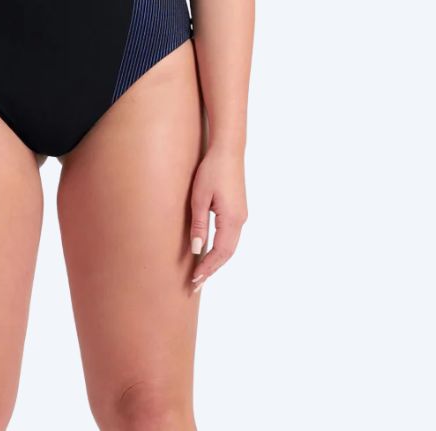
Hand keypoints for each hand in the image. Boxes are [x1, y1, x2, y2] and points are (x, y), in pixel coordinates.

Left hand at [189, 145, 246, 291]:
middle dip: (212, 269)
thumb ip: (199, 224)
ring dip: (216, 260)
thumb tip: (197, 250)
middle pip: (227, 254)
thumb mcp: (199, 197)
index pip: (220, 252)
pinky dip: (221, 249)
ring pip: (230, 247)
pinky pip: (230, 237)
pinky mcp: (238, 210)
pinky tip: (210, 252)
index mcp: (231, 219)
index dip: (207, 268)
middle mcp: (240, 221)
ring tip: (201, 272)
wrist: (228, 150)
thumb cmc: (212, 170)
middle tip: (195, 284)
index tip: (195, 280)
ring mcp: (241, 216)